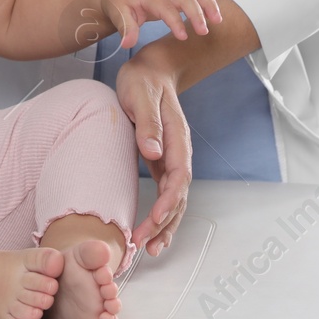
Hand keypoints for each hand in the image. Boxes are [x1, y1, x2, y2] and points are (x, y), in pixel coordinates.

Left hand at [99, 0, 221, 47]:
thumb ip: (125, 28)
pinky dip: (207, 1)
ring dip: (208, 3)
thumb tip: (128, 44)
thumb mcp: (117, 15)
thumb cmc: (118, 4)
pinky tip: (214, 17)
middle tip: (204, 33)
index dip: (175, 21)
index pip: (165, 7)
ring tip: (218, 21)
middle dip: (196, 13)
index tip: (183, 37)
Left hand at [115, 42, 191, 256]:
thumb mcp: (140, 95)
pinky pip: (165, 193)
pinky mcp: (161, 161)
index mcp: (176, 137)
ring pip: (174, 199)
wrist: (151, 70)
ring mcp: (172, 158)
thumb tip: (152, 151)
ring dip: (165, 225)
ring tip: (150, 249)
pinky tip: (150, 230)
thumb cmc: (143, 80)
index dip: (168, 201)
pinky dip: (160, 214)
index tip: (154, 219)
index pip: (179, 176)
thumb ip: (147, 123)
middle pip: (179, 195)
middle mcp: (178, 152)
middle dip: (165, 222)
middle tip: (145, 244)